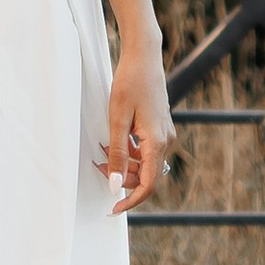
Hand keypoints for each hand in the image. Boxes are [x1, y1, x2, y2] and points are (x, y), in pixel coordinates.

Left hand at [99, 39, 178, 216]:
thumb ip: (116, 154)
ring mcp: (165, 134)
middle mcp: (166, 141)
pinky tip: (113, 143)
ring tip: (101, 154)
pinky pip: (146, 151)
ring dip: (125, 166)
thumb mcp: (117, 120)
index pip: (148, 185)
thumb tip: (113, 185)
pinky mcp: (159, 127)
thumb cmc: (129, 84)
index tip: (112, 208)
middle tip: (97, 167)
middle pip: (146, 176)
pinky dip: (130, 153)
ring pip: (146, 164)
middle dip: (121, 178)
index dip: (131, 200)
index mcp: (157, 142)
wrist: (143, 56)